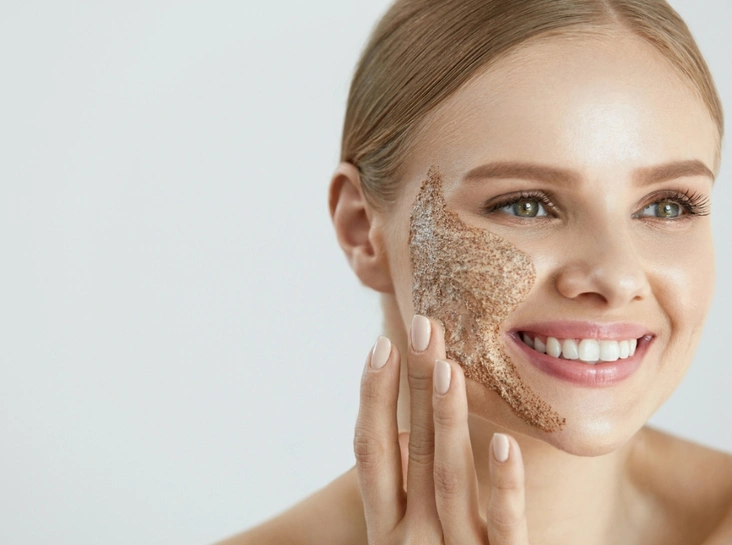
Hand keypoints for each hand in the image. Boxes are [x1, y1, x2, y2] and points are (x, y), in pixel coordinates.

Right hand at [354, 315, 530, 543]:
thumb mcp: (406, 538)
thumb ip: (405, 494)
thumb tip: (406, 435)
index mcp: (386, 527)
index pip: (371, 451)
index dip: (373, 396)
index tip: (382, 345)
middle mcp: (412, 542)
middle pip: (414, 450)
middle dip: (414, 383)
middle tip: (423, 326)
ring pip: (452, 481)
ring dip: (448, 418)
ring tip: (448, 366)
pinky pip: (505, 528)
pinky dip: (504, 485)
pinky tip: (504, 441)